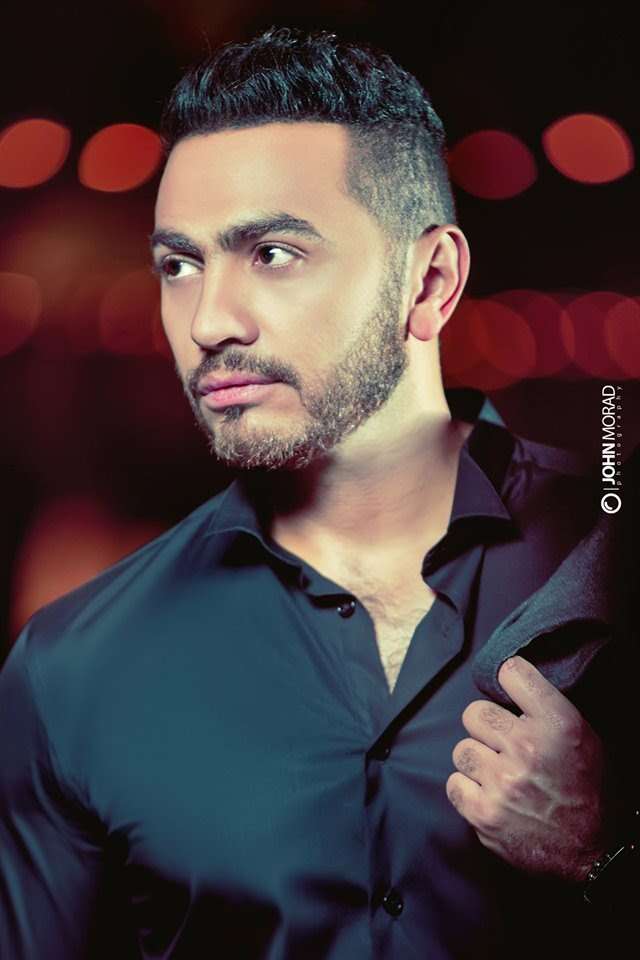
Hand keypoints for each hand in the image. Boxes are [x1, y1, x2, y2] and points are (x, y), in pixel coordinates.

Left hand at [446, 656, 609, 880]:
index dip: (507, 677)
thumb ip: (545, 709)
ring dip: (478, 760)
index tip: (507, 685)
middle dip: (486, 727)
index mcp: (557, 725)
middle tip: (501, 742)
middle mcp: (527, 749)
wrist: (591, 851)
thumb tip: (507, 684)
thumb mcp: (582, 737)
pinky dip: (468, 789)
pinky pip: (454, 783)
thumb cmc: (587, 789)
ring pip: (462, 749)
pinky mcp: (484, 813)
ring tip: (498, 772)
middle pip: (474, 713)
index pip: (512, 672)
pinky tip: (488, 793)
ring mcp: (502, 783)